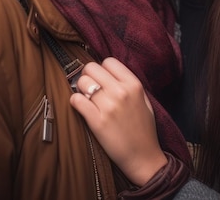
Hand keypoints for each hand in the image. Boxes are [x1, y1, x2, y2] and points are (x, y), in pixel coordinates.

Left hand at [70, 57, 167, 185]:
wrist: (143, 157)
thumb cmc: (144, 128)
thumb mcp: (143, 99)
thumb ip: (128, 83)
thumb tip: (107, 71)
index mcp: (134, 84)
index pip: (108, 61)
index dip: (102, 69)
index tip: (101, 79)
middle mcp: (121, 92)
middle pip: (91, 67)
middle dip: (88, 76)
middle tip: (90, 88)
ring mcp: (108, 106)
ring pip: (82, 82)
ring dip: (80, 89)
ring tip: (86, 98)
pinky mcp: (97, 122)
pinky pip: (76, 100)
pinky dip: (75, 102)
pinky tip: (81, 107)